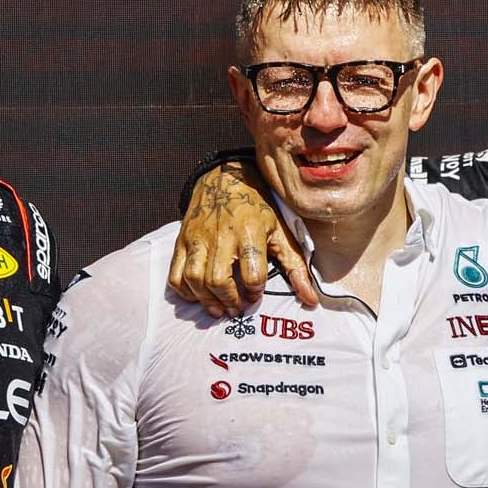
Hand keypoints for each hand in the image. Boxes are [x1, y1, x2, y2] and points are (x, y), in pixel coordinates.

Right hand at [169, 162, 317, 315]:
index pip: (252, 275)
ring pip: (194, 279)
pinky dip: (184, 290)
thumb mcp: (281, 232)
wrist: (225, 178)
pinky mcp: (182, 240)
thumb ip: (295, 267)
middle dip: (229, 301)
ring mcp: (198, 238)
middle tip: (237, 309)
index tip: (255, 296)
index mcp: (250, 233)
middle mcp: (221, 236)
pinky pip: (175, 273)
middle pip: (218, 280)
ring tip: (219, 309)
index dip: (255, 293)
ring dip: (206, 300)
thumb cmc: (257, 207)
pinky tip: (198, 296)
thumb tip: (311, 300)